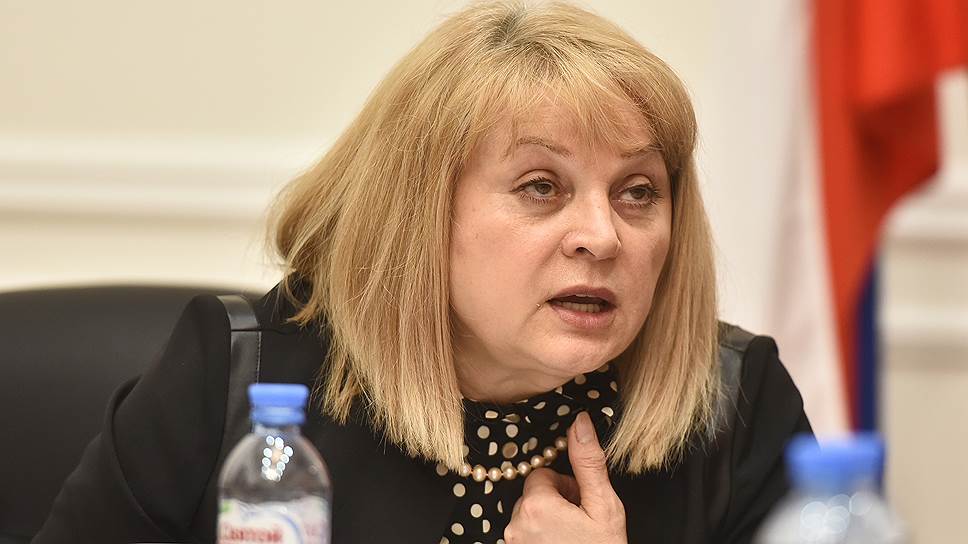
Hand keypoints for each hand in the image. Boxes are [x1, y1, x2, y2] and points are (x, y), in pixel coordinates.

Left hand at [504, 411, 626, 543]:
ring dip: (548, 521)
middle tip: (580, 522)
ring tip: (573, 537)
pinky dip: (542, 537)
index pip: (541, 475)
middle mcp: (516, 525)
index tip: (581, 503)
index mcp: (537, 506)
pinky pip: (525, 535)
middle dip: (556, 502)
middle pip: (533, 495)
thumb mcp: (604, 506)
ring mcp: (514, 543)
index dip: (565, 485)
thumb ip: (589, 462)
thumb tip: (580, 422)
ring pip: (529, 516)